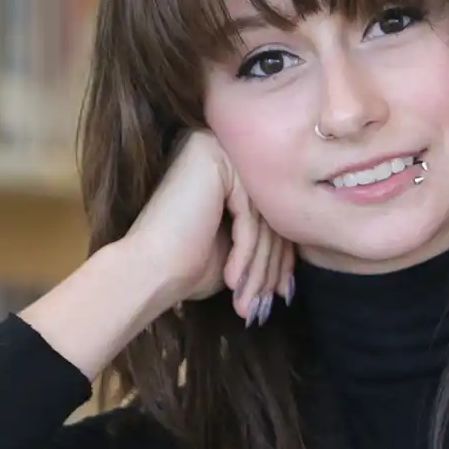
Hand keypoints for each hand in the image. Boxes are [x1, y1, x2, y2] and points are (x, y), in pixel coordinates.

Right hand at [123, 130, 294, 323]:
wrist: (147, 270)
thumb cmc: (185, 265)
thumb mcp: (238, 250)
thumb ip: (265, 238)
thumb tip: (300, 256)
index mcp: (225, 167)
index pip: (267, 211)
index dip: (279, 255)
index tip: (281, 291)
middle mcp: (220, 148)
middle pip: (266, 211)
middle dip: (272, 263)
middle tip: (271, 300)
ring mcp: (215, 147)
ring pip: (260, 214)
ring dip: (260, 265)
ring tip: (252, 301)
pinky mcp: (213, 158)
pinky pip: (248, 211)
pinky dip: (246, 250)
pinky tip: (233, 279)